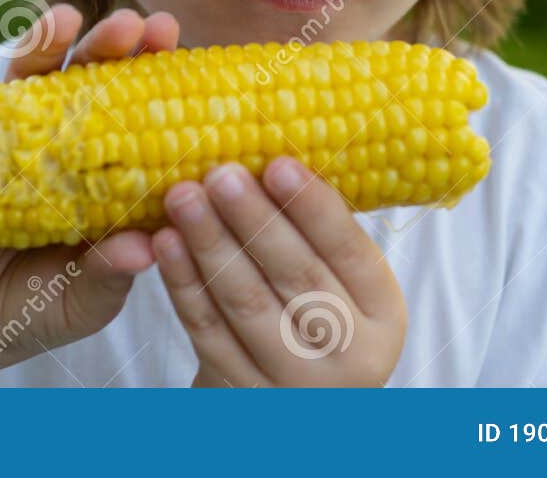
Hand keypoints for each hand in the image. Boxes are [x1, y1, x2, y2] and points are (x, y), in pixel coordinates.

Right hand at [0, 2, 180, 380]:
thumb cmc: (35, 307)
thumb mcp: (78, 303)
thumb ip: (106, 277)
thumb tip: (142, 249)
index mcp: (106, 166)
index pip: (140, 106)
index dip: (157, 71)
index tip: (173, 38)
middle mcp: (62, 136)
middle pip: (90, 73)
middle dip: (112, 42)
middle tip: (132, 24)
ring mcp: (8, 131)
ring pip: (29, 70)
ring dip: (44, 40)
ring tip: (62, 20)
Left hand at [152, 156, 407, 386]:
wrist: (288, 400)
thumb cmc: (313, 317)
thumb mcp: (341, 283)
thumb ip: (318, 232)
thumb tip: (275, 145)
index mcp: (382, 313)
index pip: (350, 251)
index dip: (313, 207)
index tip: (278, 163)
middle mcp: (349, 355)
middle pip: (295, 276)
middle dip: (253, 219)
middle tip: (220, 173)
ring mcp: (293, 383)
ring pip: (245, 303)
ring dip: (209, 244)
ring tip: (182, 196)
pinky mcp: (241, 395)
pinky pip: (207, 331)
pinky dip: (183, 284)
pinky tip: (165, 243)